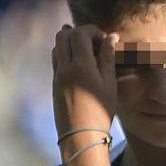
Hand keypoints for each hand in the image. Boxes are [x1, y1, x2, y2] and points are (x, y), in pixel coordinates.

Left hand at [52, 24, 117, 142]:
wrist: (80, 135)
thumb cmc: (100, 110)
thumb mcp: (109, 83)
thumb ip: (108, 58)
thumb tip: (111, 37)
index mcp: (80, 65)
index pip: (79, 34)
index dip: (93, 30)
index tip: (105, 39)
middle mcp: (64, 67)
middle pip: (63, 35)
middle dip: (79, 32)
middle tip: (94, 43)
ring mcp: (56, 75)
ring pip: (56, 46)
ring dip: (70, 42)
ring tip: (87, 51)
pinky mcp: (54, 83)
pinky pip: (55, 59)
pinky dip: (65, 53)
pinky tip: (79, 63)